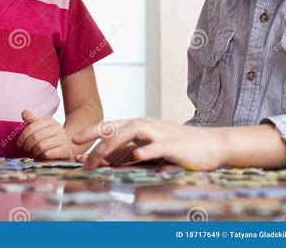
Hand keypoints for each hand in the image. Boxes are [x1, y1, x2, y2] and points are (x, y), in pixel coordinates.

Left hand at [17, 109, 73, 159]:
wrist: (66, 149)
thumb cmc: (49, 139)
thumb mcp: (40, 129)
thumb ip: (31, 121)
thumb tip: (24, 112)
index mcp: (50, 121)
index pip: (33, 126)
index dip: (23, 136)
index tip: (20, 144)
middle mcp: (58, 128)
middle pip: (36, 137)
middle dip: (27, 145)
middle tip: (26, 151)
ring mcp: (63, 139)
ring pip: (41, 146)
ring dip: (33, 152)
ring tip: (32, 154)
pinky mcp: (66, 151)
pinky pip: (48, 154)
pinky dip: (41, 157)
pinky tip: (40, 158)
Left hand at [73, 117, 223, 170]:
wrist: (210, 144)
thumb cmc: (175, 147)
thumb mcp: (147, 149)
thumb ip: (126, 153)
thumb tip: (100, 160)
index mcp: (138, 125)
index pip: (110, 125)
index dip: (92, 131)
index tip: (74, 141)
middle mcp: (146, 125)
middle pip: (117, 125)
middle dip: (97, 137)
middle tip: (83, 153)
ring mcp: (160, 133)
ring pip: (133, 130)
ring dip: (116, 143)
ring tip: (102, 156)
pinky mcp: (174, 145)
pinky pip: (158, 146)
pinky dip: (147, 150)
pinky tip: (138, 156)